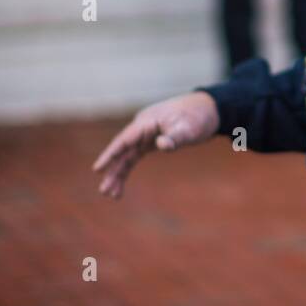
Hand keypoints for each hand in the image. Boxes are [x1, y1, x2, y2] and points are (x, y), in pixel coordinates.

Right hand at [92, 91, 219, 198]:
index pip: (125, 140)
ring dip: (118, 175)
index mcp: (147, 122)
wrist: (207, 109)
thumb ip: (176, 137)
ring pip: (126, 157)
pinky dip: (127, 171)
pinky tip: (120, 188)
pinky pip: (133, 158)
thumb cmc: (197, 117)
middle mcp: (141, 128)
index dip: (111, 154)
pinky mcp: (150, 142)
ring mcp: (144, 135)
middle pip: (122, 151)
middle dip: (112, 171)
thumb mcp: (190, 128)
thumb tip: (161, 145)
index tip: (98, 168)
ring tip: (111, 195)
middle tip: (104, 191)